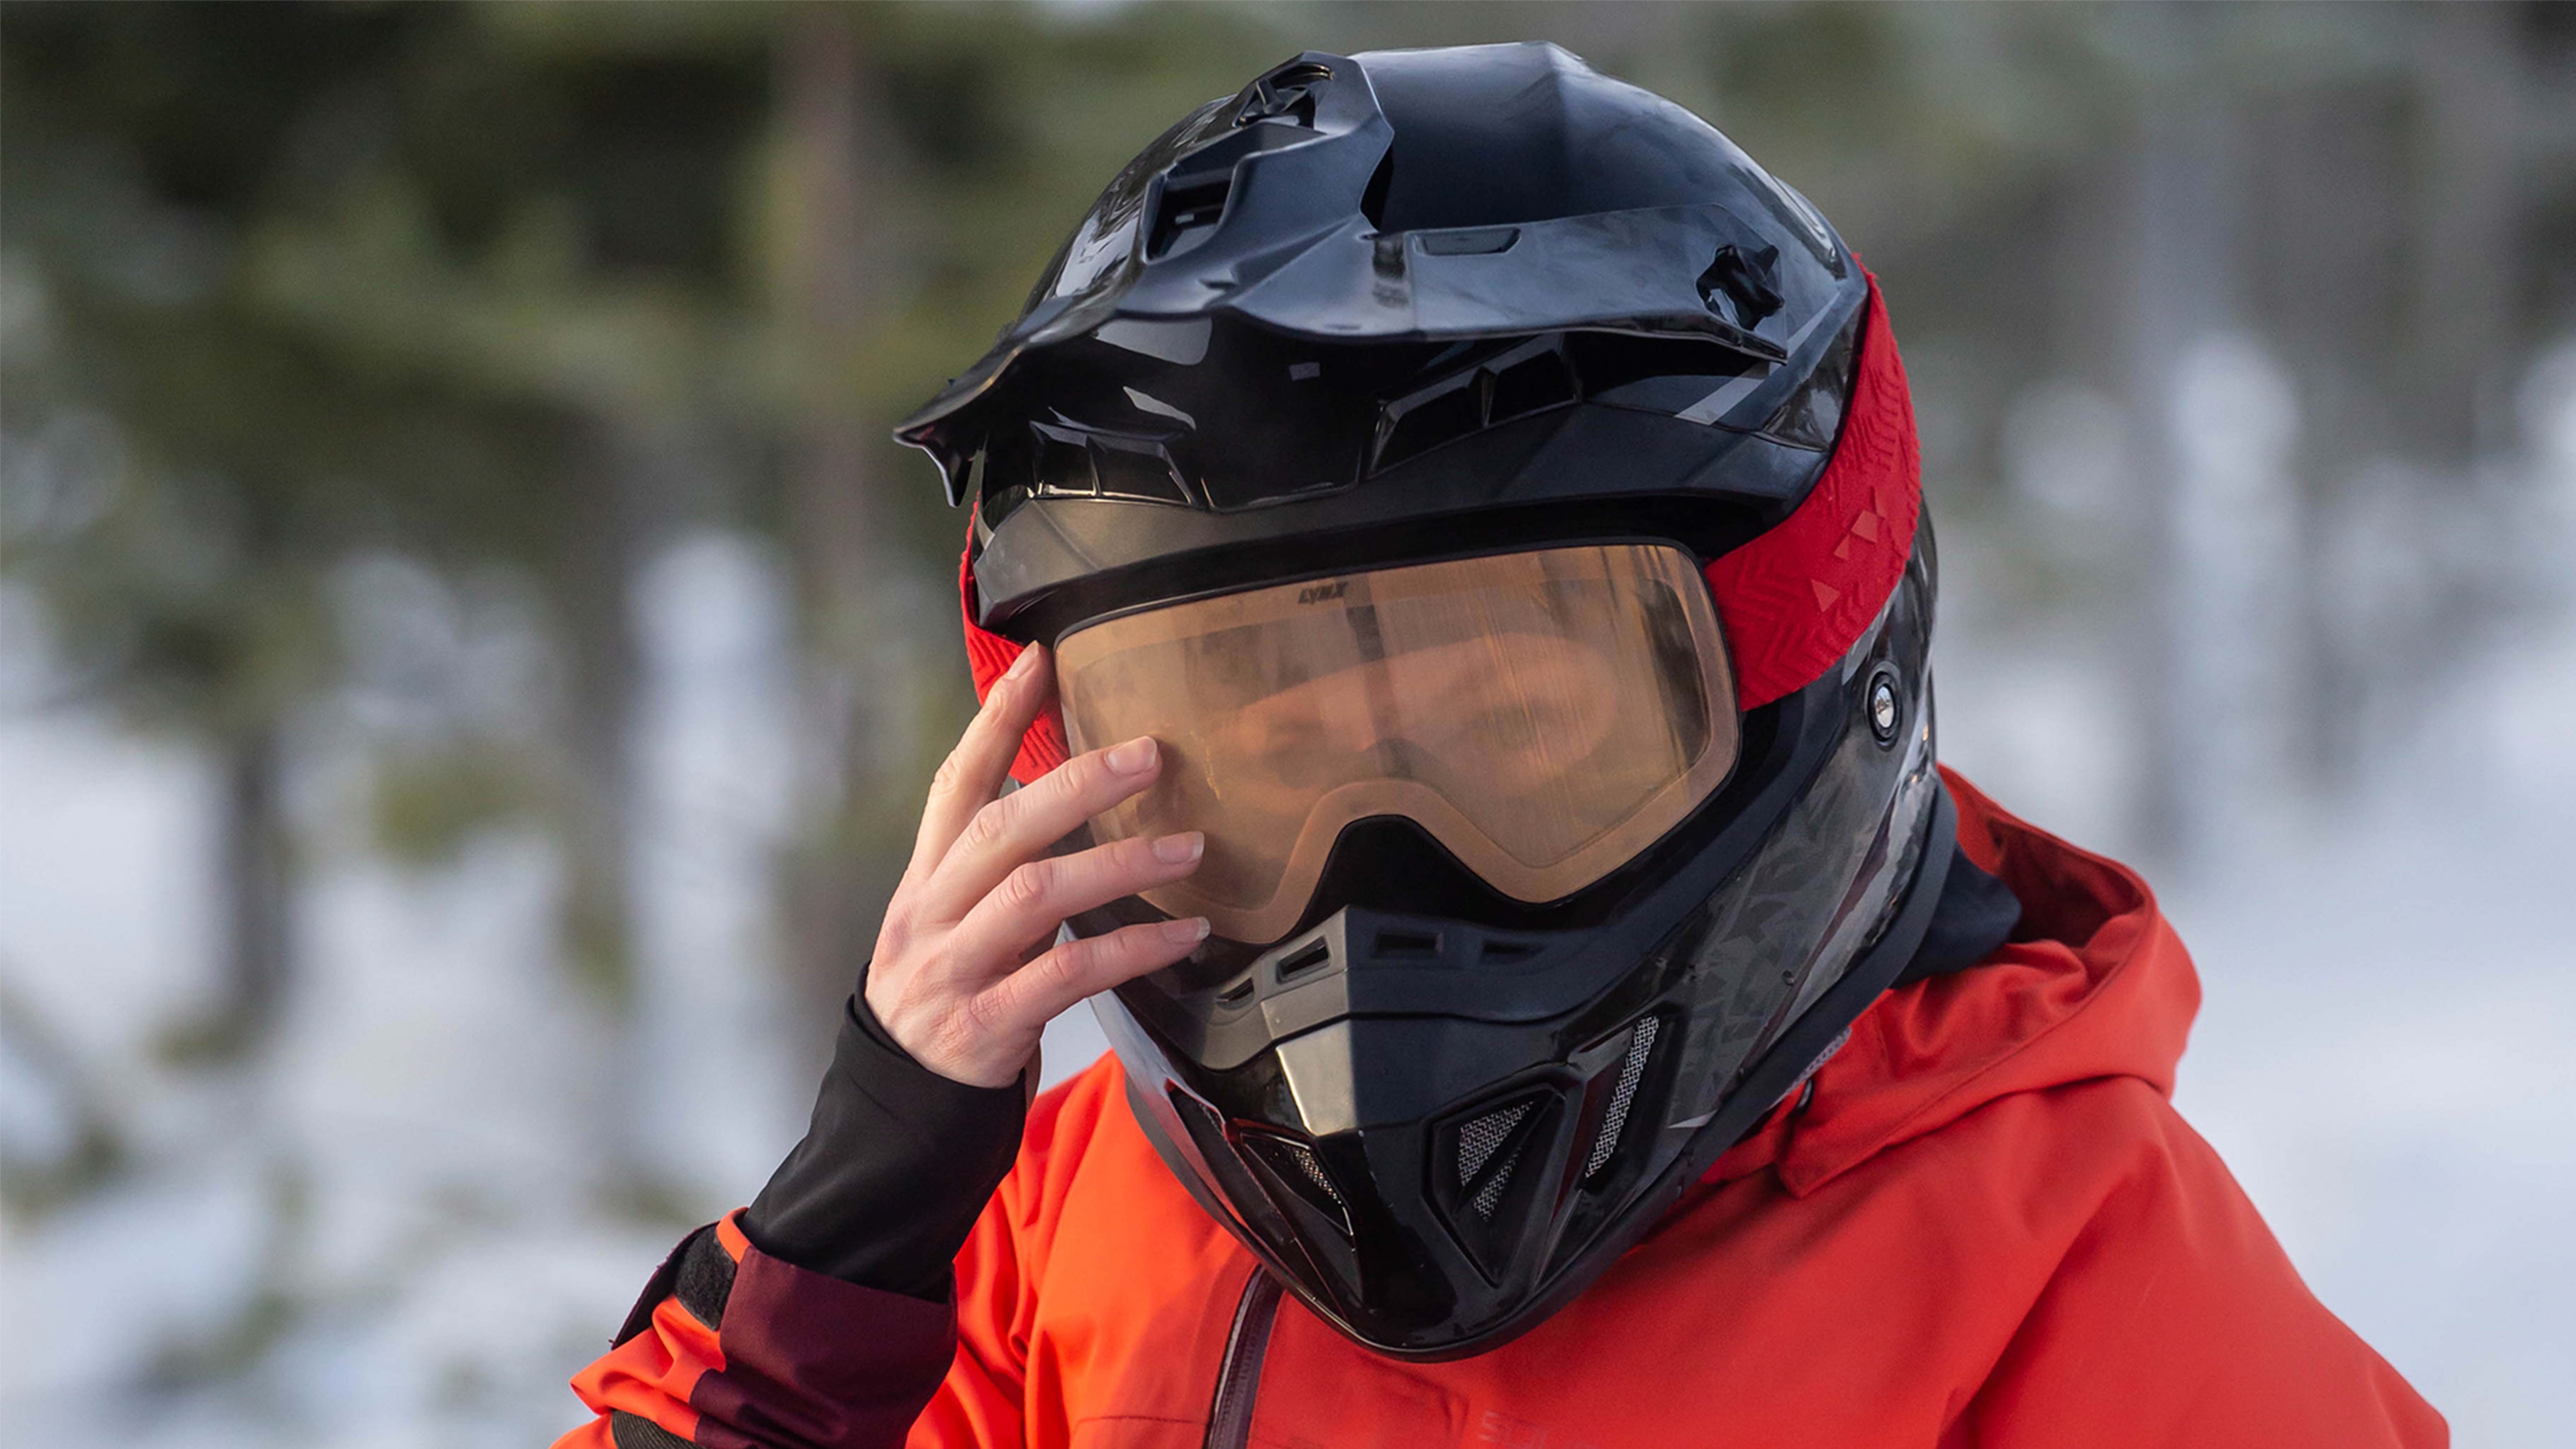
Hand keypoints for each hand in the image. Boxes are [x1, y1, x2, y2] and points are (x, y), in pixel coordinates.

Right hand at [864, 644, 1208, 1086]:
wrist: (896, 1105)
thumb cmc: (946, 997)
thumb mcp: (951, 920)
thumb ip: (992, 863)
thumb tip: (1059, 789)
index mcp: (926, 879)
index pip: (955, 783)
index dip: (994, 720)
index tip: (1039, 662)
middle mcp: (933, 913)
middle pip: (1003, 827)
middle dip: (1078, 783)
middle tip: (1151, 754)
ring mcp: (955, 968)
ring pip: (1038, 894)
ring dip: (1121, 863)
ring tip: (1190, 847)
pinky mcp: (986, 1024)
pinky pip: (1069, 974)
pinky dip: (1134, 948)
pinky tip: (1184, 933)